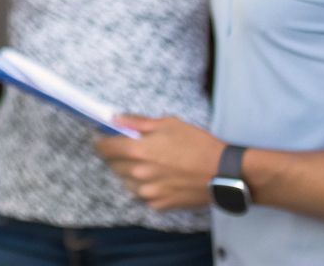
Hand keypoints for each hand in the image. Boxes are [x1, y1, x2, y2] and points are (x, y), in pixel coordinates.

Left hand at [96, 116, 222, 211]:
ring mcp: (148, 191)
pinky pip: (143, 195)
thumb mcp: (169, 124)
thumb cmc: (197, 144)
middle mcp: (138, 173)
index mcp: (138, 151)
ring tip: (146, 165)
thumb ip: (138, 122)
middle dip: (116, 157)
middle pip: (113, 166)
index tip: (103, 140)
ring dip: (129, 173)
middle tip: (128, 150)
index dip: (101, 142)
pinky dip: (145, 187)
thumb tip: (116, 118)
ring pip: (126, 182)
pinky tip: (157, 179)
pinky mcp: (159, 205)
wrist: (222, 173)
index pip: (104, 148)